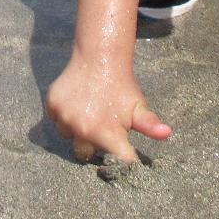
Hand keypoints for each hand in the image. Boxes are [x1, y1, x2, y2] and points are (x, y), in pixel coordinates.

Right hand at [45, 52, 171, 165]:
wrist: (99, 57)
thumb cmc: (122, 86)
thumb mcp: (138, 106)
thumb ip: (150, 124)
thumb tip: (167, 134)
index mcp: (106, 133)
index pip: (115, 161)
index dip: (121, 160)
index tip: (122, 154)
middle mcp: (82, 129)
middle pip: (85, 154)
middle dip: (93, 146)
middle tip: (101, 128)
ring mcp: (65, 117)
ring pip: (68, 138)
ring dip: (76, 131)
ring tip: (88, 113)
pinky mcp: (51, 105)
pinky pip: (55, 121)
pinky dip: (63, 117)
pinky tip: (76, 105)